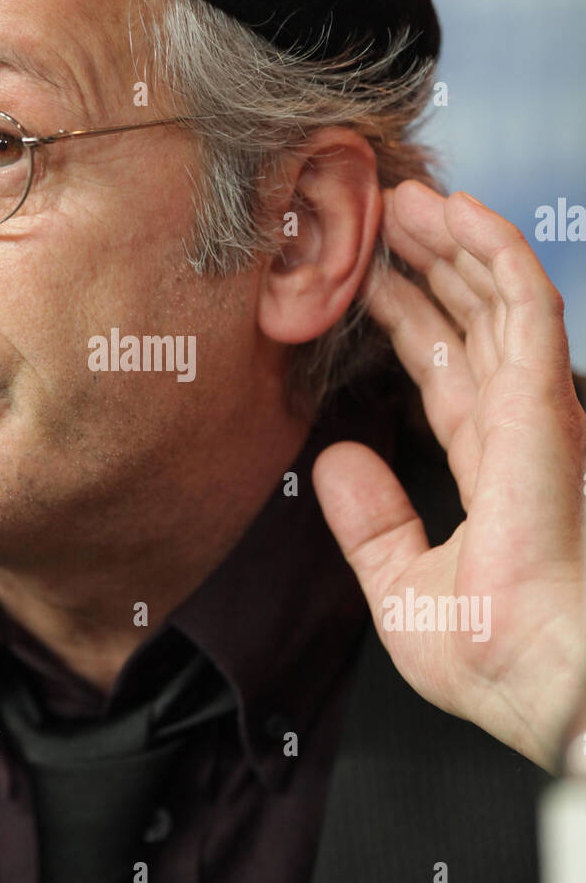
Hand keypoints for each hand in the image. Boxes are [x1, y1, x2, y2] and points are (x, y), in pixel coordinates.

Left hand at [311, 180, 585, 772]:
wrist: (544, 686)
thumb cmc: (496, 660)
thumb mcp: (404, 589)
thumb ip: (372, 522)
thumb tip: (335, 462)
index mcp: (491, 468)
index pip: (447, 373)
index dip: (410, 321)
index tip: (369, 281)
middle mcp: (519, 431)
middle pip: (474, 323)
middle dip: (432, 265)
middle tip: (386, 214)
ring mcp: (539, 413)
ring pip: (500, 300)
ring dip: (456, 242)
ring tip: (411, 195)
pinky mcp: (548, 404)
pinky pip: (524, 306)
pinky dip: (494, 253)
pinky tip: (460, 211)